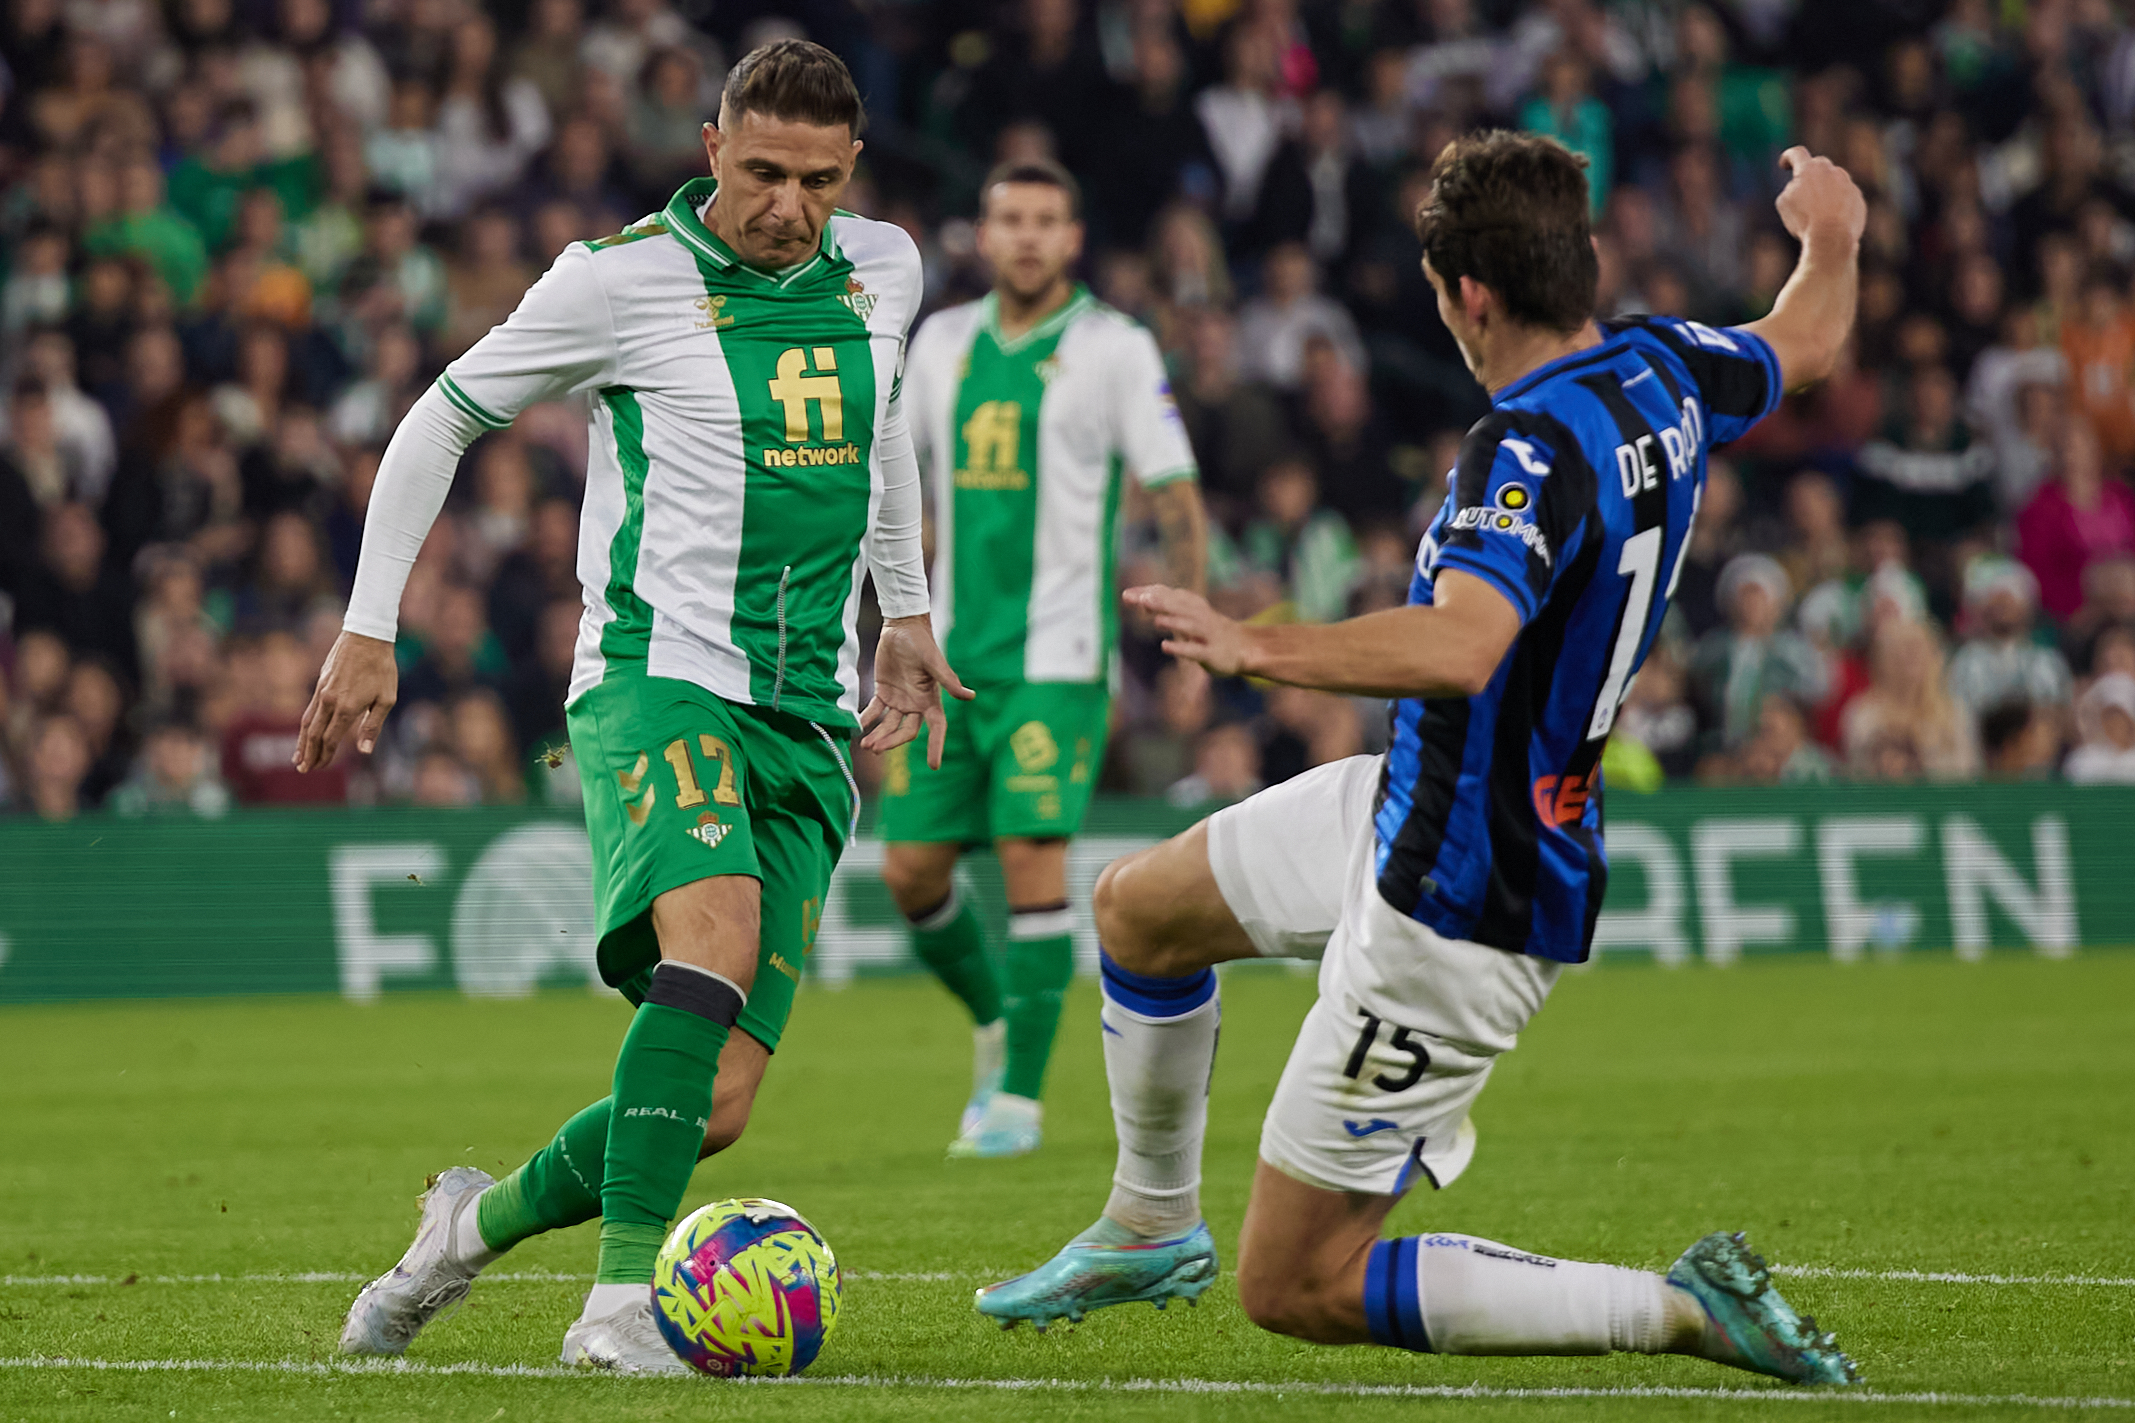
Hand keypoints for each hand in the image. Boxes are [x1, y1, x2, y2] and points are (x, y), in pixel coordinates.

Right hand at [295, 630, 397, 771]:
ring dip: (302, 742)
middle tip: (304, 770)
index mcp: (347, 708)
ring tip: (298, 758)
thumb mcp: (386, 699)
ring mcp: (322, 692)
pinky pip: (309, 709)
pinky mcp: (320, 683)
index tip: (321, 767)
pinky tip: (306, 732)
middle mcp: (330, 702)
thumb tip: (364, 751)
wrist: (366, 637)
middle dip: (309, 754)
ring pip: (308, 722)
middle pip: (315, 734)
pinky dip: (306, 725)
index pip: (331, 739)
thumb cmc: (381, 668)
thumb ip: (373, 726)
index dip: (326, 755)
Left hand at [860, 614, 973, 767]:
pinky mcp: (884, 691)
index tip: (934, 766)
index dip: (936, 746)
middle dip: (891, 742)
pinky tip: (860, 724)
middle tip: (874, 748)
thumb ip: (949, 681)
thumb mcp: (934, 662)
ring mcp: (899, 699)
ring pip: (889, 725)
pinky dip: (867, 719)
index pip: (936, 728)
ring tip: (865, 745)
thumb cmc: (921, 643)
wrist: (902, 627)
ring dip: (878, 735)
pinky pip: (875, 710)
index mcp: (930, 699)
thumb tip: (970, 696)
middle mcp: (916, 704)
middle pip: (906, 732)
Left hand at [1123, 584, 1254, 676]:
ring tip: (1155, 619)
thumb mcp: (1188, 614)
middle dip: (1159, 602)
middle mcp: (1200, 616)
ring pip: (1190, 625)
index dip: (1148, 593)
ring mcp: (1207, 634)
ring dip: (1174, 621)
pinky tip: (1165, 646)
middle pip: (1178, 606)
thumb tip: (1140, 598)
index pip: (1168, 594)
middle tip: (1139, 598)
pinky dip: (1181, 648)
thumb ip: (1165, 606)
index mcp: (1193, 605)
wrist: (1245, 647)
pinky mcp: (1212, 653)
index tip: (1126, 595)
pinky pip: (1195, 650)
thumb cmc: (1209, 630)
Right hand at [1773, 146, 1865, 246]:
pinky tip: (1830, 222)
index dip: (1788, 158)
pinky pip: (1846, 197)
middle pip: (1819, 165)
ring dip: (1825, 191)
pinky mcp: (1858, 199)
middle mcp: (1832, 171)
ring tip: (1817, 214)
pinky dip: (1838, 205)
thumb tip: (1800, 186)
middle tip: (1803, 191)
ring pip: (1834, 181)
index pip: (1797, 154)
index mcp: (1810, 168)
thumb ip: (1791, 187)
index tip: (1784, 165)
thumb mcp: (1784, 203)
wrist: (1832, 238)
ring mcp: (1848, 184)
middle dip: (1810, 175)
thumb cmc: (1804, 220)